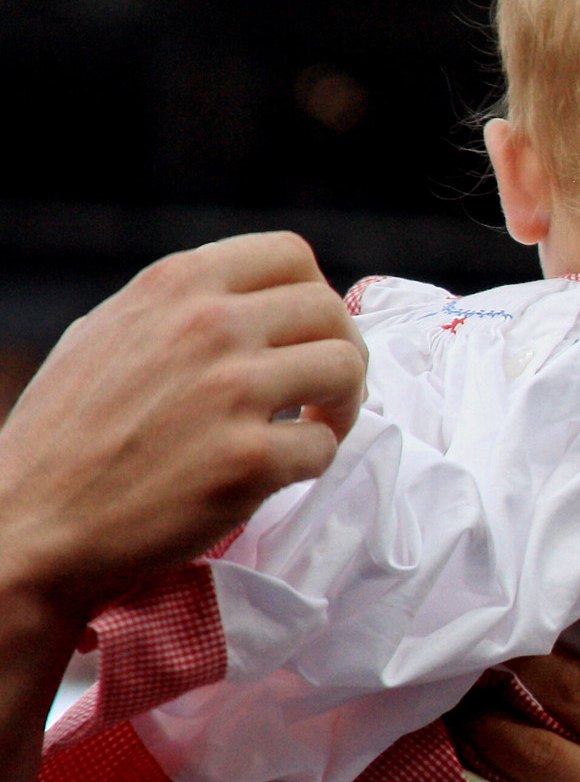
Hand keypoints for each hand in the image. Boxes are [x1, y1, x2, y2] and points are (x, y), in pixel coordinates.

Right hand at [0, 231, 367, 627]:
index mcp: (175, 285)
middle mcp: (208, 326)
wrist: (27, 527)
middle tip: (326, 389)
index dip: (314, 294)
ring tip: (316, 424)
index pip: (290, 254)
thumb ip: (179, 308)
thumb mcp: (106, 333)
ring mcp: (231, 391)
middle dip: (342, 348)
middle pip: (329, 311)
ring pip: (345, 368)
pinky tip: (281, 471)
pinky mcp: (248, 459)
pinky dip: (313, 461)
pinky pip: (323, 445)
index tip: (307, 333)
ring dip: (343, 402)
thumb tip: (250, 302)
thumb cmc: (62, 438)